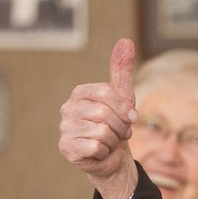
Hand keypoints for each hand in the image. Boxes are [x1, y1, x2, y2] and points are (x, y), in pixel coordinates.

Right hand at [58, 38, 138, 198]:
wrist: (114, 156)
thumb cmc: (117, 124)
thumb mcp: (124, 96)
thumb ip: (122, 70)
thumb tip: (126, 41)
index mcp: (81, 93)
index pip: (106, 93)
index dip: (125, 108)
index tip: (131, 117)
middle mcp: (68, 108)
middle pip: (105, 114)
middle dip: (121, 127)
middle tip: (119, 132)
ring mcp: (65, 128)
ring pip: (102, 131)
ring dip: (114, 140)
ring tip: (110, 141)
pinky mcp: (66, 147)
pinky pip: (96, 147)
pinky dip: (105, 152)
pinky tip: (100, 151)